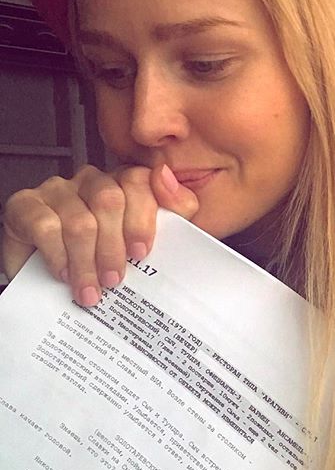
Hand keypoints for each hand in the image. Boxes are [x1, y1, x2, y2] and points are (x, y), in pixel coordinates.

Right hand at [1, 164, 197, 304]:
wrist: (50, 284)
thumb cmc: (102, 261)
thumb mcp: (145, 241)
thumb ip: (174, 209)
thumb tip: (168, 179)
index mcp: (122, 184)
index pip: (138, 181)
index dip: (142, 218)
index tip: (141, 252)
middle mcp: (91, 181)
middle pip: (109, 200)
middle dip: (114, 247)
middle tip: (115, 279)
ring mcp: (57, 190)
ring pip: (79, 220)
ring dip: (87, 263)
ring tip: (91, 291)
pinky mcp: (25, 205)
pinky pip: (45, 226)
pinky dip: (58, 256)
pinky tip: (64, 274)